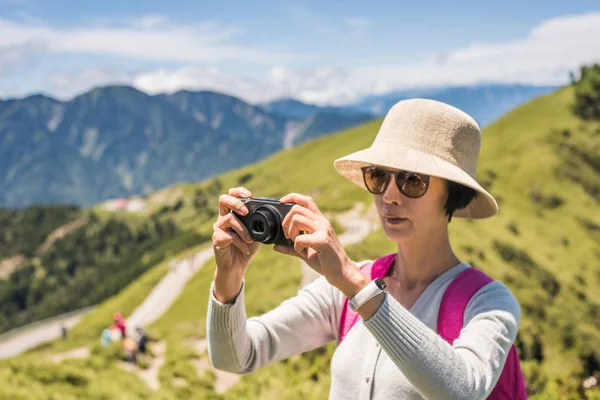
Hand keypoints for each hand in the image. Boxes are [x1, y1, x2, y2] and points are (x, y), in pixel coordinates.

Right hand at [212, 187, 261, 302]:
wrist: (237, 266)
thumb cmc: (247, 247)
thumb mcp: (257, 232)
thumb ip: (261, 222)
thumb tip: (274, 214)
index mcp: (233, 213)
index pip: (231, 194)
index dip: (239, 191)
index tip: (249, 195)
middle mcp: (223, 217)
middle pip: (223, 199)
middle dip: (237, 203)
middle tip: (246, 212)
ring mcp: (219, 228)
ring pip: (228, 219)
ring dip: (243, 229)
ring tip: (250, 239)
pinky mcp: (217, 239)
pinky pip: (228, 236)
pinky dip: (239, 242)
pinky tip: (245, 249)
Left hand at [274, 193, 355, 286]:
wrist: (342, 273)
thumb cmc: (326, 262)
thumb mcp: (306, 252)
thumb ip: (291, 248)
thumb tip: (275, 246)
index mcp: (319, 222)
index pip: (307, 200)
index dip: (292, 197)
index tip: (281, 202)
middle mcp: (322, 222)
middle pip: (297, 208)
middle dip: (286, 222)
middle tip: (289, 236)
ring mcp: (323, 230)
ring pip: (297, 219)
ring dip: (291, 234)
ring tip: (297, 245)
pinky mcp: (323, 240)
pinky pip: (300, 238)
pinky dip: (297, 247)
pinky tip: (304, 254)